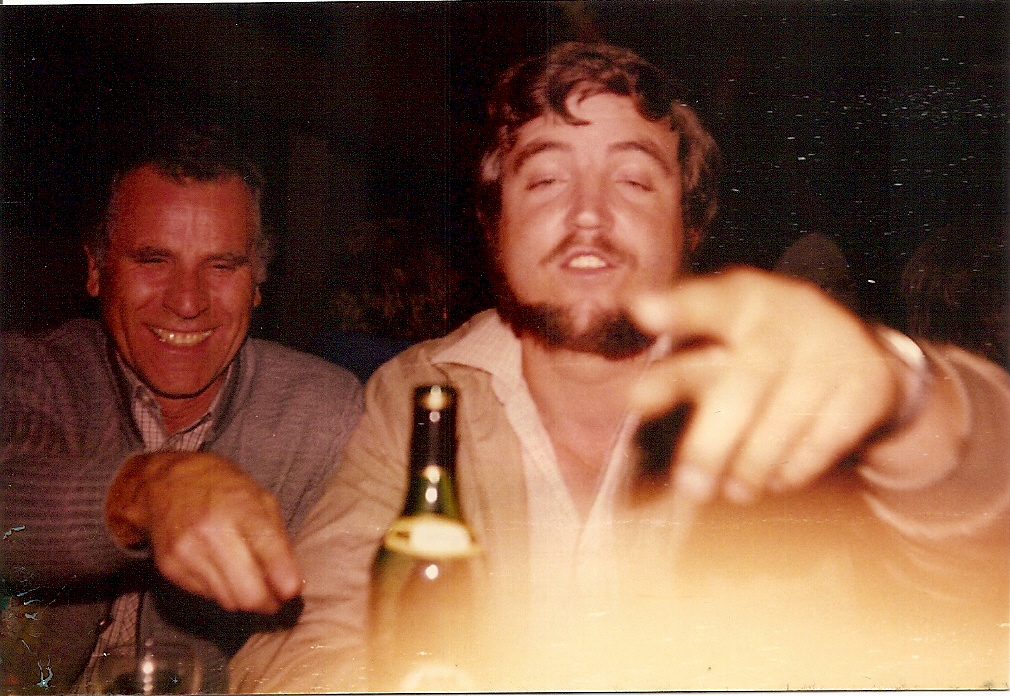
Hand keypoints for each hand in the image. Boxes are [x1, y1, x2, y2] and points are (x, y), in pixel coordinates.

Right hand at [106, 451, 301, 612]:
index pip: (271, 557)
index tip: (292, 591)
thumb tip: (292, 583)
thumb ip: (279, 540)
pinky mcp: (170, 568)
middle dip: (268, 603)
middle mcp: (213, 533)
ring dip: (245, 599)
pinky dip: (221, 590)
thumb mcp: (261, 500)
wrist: (167, 483)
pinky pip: (208, 595)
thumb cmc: (223, 490)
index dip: (288, 584)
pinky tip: (222, 570)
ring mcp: (189, 553)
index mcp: (243, 510)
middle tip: (275, 599)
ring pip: (229, 602)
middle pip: (249, 595)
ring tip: (250, 583)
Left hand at [627, 267, 903, 504]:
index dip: (679, 308)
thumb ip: (678, 371)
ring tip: (732, 491)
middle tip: (690, 488)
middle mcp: (787, 317)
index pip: (708, 301)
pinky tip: (776, 479)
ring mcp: (831, 349)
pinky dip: (792, 468)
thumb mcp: (723, 350)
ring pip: (783, 420)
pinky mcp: (865, 386)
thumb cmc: (762, 353)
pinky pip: (822, 441)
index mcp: (742, 299)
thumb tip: (633, 400)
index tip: (642, 312)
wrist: (861, 353)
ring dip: (751, 466)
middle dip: (712, 442)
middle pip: (744, 382)